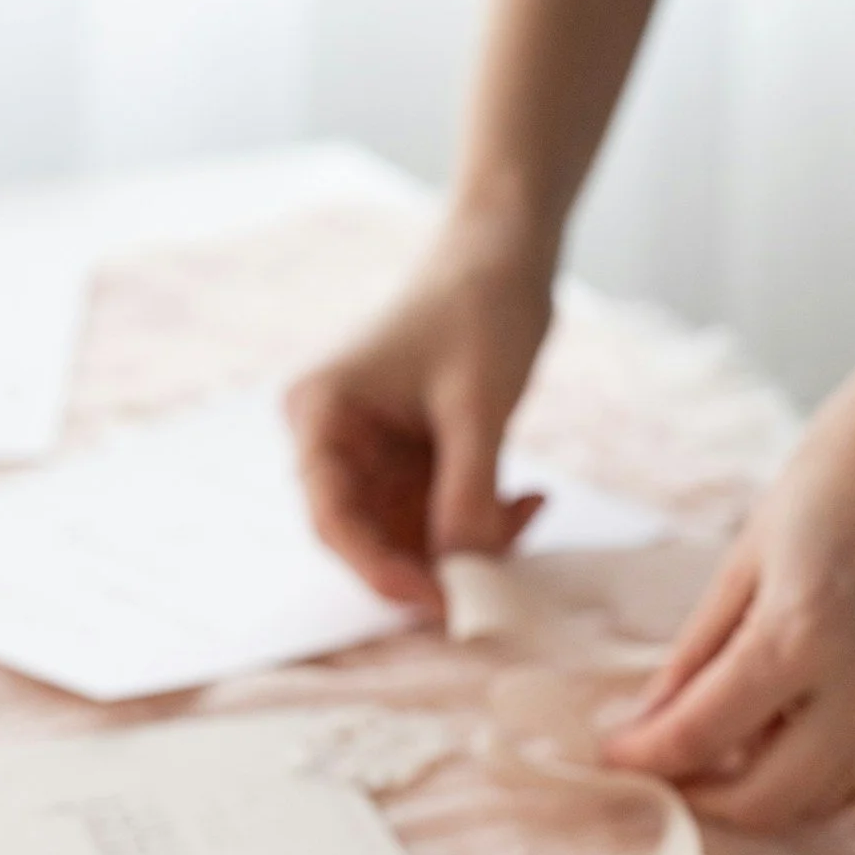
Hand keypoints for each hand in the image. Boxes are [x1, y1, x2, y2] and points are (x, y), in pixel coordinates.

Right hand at [286, 218, 553, 611]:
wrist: (507, 253)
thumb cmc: (480, 306)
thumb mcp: (478, 405)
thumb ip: (467, 493)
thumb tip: (463, 574)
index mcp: (322, 415)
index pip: (333, 517)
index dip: (380, 570)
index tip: (437, 601)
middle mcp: (336, 441)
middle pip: (368, 536)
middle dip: (432, 564)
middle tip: (491, 586)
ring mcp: (375, 454)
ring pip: (411, 536)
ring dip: (470, 544)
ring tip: (527, 512)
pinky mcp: (413, 460)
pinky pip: (441, 517)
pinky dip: (486, 521)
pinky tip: (532, 498)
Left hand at [602, 369, 854, 828]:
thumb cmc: (847, 464)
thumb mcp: (748, 552)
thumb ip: (700, 650)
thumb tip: (653, 720)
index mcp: (802, 635)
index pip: (700, 737)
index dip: (645, 758)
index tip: (615, 755)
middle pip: (769, 801)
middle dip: (706, 798)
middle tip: (669, 771)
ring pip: (828, 793)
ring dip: (770, 783)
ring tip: (732, 734)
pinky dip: (826, 754)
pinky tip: (801, 707)